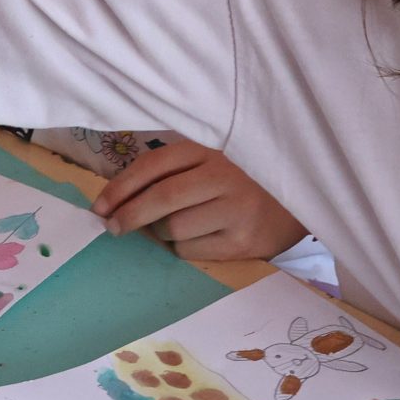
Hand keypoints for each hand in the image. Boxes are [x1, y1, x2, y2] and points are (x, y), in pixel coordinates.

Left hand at [88, 141, 310, 261]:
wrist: (300, 201)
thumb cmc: (242, 180)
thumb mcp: (212, 160)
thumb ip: (173, 169)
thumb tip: (115, 197)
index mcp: (210, 149)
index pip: (154, 165)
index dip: (121, 187)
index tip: (100, 205)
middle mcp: (225, 175)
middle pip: (161, 198)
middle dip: (128, 215)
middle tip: (112, 226)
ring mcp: (236, 209)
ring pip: (174, 229)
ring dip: (160, 233)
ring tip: (171, 227)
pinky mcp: (243, 241)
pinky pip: (191, 250)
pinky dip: (182, 247)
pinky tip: (195, 238)